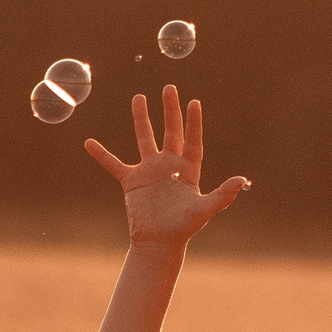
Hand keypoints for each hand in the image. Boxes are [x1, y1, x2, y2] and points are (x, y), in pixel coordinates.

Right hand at [83, 87, 247, 244]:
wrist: (159, 243)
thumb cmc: (184, 228)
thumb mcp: (205, 210)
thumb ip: (223, 195)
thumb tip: (241, 180)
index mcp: (188, 170)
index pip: (192, 140)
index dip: (193, 122)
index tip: (194, 102)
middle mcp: (169, 165)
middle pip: (170, 131)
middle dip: (170, 110)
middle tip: (169, 88)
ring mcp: (149, 171)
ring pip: (144, 138)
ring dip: (141, 119)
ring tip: (138, 97)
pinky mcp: (132, 181)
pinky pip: (114, 164)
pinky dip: (102, 155)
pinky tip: (89, 143)